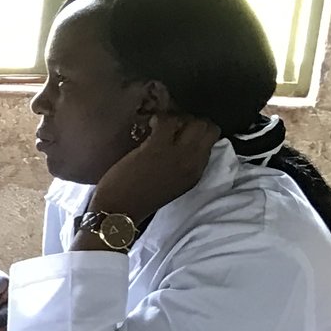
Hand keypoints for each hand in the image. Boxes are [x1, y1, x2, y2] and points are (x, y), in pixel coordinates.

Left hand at [88, 112, 222, 227]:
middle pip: (208, 127)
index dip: (199, 130)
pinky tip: (150, 125)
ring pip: (193, 122)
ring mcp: (177, 155)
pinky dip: (159, 118)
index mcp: (196, 173)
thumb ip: (181, 164)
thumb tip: (180, 140)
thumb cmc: (139, 198)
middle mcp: (192, 163)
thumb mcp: (172, 183)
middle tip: (174, 125)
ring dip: (176, 118)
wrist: (119, 213)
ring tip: (161, 125)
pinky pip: (167, 121)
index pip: (212, 141)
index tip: (184, 130)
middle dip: (191, 120)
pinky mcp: (157, 148)